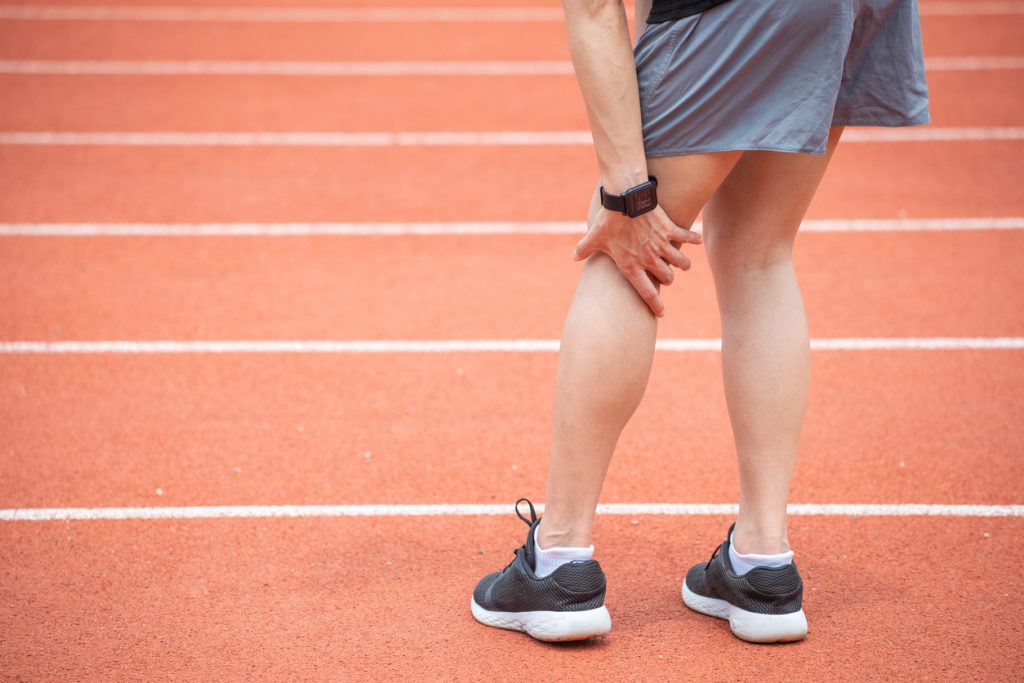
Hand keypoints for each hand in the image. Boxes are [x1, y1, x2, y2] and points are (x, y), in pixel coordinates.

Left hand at [574, 202, 701, 316]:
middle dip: (668, 280)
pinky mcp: (669, 230)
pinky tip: (697, 240)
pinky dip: (693, 238)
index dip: (655, 305)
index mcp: (631, 265)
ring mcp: (661, 245)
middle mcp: (649, 259)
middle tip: (668, 278)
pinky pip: (687, 237)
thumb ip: (584, 249)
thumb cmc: (608, 221)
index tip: (661, 314)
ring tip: (684, 265)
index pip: (646, 292)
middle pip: (667, 278)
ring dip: (683, 264)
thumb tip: (573, 257)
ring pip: (681, 262)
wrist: (624, 200)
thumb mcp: (594, 237)